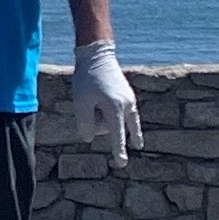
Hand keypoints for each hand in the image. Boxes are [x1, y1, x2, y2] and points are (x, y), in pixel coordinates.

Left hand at [69, 39, 138, 164]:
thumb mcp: (80, 101)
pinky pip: (129, 118)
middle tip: (88, 99)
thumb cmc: (87, 78)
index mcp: (115, 107)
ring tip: (95, 96)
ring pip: (114, 122)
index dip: (118, 150)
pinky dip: (131, 130)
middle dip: (95, 121)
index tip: (122, 163)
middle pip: (107, 128)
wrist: (98, 56)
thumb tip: (89, 139)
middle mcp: (127, 106)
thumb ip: (84, 122)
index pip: (117, 135)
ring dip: (101, 116)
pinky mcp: (129, 99)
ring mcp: (130, 102)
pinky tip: (138, 144)